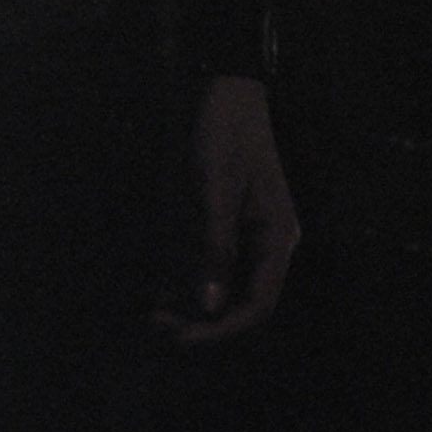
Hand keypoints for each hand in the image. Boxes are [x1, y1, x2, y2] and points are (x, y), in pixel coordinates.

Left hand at [160, 73, 298, 344]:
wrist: (223, 93)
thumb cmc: (224, 136)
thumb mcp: (215, 192)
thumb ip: (214, 248)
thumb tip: (208, 306)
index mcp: (277, 239)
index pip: (257, 305)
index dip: (221, 328)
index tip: (182, 338)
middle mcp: (267, 244)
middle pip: (240, 302)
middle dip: (202, 320)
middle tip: (160, 326)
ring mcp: (247, 237)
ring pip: (223, 287)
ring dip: (191, 304)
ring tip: (154, 315)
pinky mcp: (225, 227)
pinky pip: (210, 266)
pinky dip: (187, 281)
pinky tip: (160, 292)